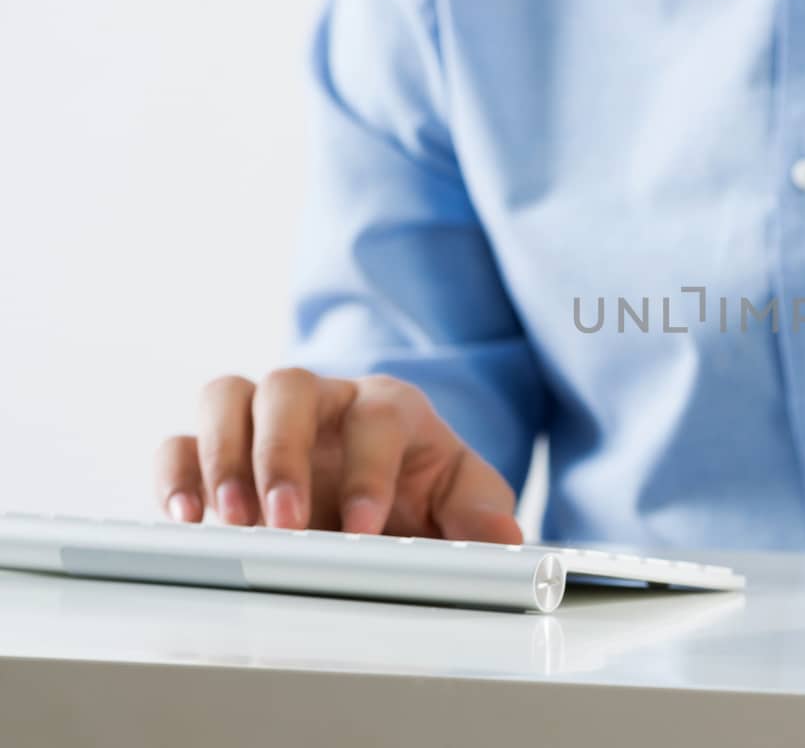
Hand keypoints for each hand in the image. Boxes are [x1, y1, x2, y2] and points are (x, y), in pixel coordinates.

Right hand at [155, 369, 521, 542]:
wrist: (387, 493)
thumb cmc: (425, 489)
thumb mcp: (465, 500)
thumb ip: (482, 514)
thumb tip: (504, 541)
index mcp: (389, 405)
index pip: (376, 416)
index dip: (369, 469)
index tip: (364, 528)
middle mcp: (323, 399)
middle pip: (288, 387)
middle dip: (282, 453)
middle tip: (286, 521)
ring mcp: (265, 418)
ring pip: (227, 396)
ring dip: (223, 456)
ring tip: (232, 523)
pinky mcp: (220, 447)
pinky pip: (180, 439)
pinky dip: (176, 472)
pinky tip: (186, 519)